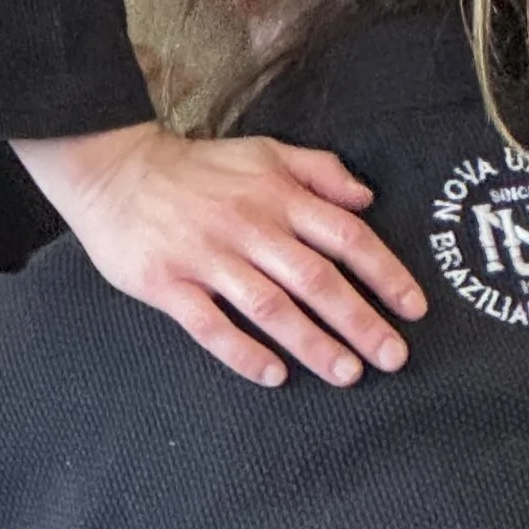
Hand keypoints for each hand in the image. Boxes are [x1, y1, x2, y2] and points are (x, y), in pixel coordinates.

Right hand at [11, 120, 424, 387]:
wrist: (114, 170)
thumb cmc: (198, 169)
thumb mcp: (265, 152)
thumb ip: (320, 171)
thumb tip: (367, 199)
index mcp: (277, 195)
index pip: (345, 235)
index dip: (384, 273)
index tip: (413, 308)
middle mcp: (248, 227)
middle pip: (315, 279)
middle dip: (359, 321)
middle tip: (392, 357)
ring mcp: (206, 257)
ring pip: (269, 307)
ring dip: (312, 343)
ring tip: (347, 374)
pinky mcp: (167, 284)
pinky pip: (210, 325)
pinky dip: (243, 352)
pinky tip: (274, 376)